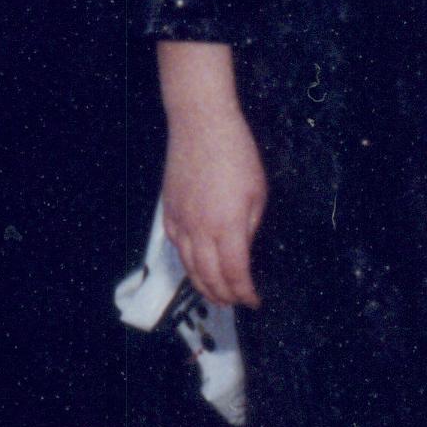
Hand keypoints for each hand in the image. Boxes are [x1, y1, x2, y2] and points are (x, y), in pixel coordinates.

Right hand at [162, 105, 266, 308]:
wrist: (200, 123)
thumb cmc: (234, 152)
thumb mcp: (258, 192)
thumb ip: (251, 227)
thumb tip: (244, 249)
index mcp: (228, 226)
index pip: (235, 275)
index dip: (245, 293)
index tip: (254, 299)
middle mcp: (200, 228)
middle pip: (209, 278)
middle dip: (224, 296)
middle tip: (235, 302)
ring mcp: (180, 220)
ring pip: (188, 266)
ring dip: (203, 286)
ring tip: (215, 294)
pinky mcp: (168, 210)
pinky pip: (175, 246)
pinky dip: (186, 262)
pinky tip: (195, 265)